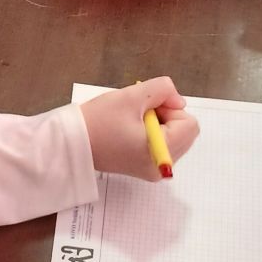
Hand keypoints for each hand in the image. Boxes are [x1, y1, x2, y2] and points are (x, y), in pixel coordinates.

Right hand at [82, 77, 200, 180]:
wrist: (71, 143)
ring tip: (134, 121)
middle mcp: (161, 167)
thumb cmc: (98, 121)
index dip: (171, 108)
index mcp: (161, 152)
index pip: (190, 124)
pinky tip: (132, 129)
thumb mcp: (132, 96)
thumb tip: (180, 101)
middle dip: (168, 117)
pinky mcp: (144, 169)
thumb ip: (162, 90)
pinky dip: (155, 133)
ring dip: (161, 124)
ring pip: (176, 138)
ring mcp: (153, 171)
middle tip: (140, 112)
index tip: (147, 106)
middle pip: (186, 133)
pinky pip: (163, 146)